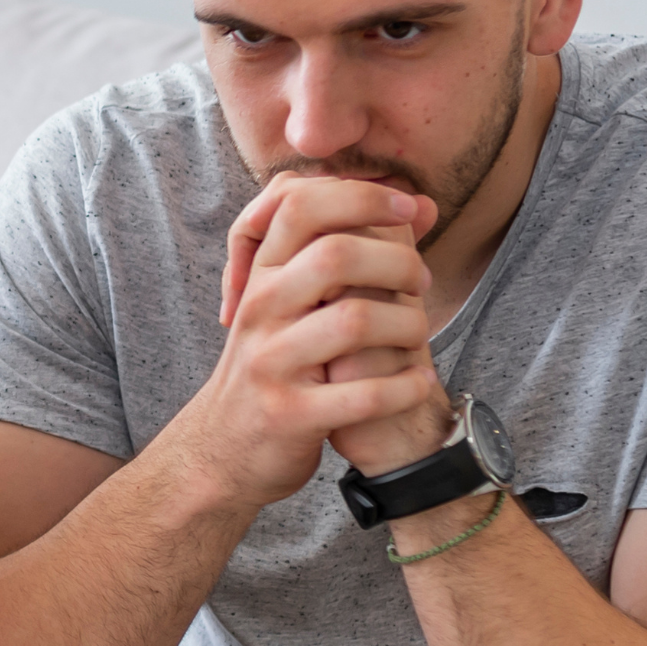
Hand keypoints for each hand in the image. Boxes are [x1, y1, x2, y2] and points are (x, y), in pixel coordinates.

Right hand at [159, 175, 441, 505]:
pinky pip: (363, 395)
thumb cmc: (276, 365)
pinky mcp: (289, 416)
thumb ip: (348, 249)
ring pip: (354, 322)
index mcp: (262, 275)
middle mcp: (259, 311)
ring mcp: (271, 365)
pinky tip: (419, 382)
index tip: (409, 207)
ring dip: (409, 324)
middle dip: (399, 262)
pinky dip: (405, 386)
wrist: (222, 450)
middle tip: (420, 282)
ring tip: (419, 334)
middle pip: (335, 255)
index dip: (362, 195)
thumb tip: (424, 203)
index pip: (301, 204)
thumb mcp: (292, 302)